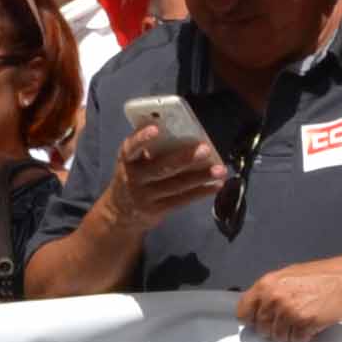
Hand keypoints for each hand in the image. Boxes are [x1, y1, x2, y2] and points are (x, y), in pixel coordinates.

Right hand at [106, 128, 225, 227]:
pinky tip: (216, 185)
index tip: (156, 128)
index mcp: (127, 159)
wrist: (121, 213)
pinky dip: (201, 192)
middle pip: (161, 168)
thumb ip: (152, 149)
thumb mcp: (135, 161)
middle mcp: (133, 178)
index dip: (142, 138)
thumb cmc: (135, 175)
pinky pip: (182, 200)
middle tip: (205, 149)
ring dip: (200, 177)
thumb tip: (185, 134)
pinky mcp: (157, 210)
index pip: (132, 146)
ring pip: (176, 185)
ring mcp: (145, 196)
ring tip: (220, 169)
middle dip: (185, 158)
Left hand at [238, 257, 341, 341]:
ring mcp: (289, 311)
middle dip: (274, 328)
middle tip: (290, 320)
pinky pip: (296, 341)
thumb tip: (257, 310)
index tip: (260, 320)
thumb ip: (271, 291)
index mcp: (267, 283)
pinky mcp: (305, 323)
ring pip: (278, 338)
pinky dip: (304, 337)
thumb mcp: (290, 275)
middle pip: (261, 329)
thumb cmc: (325, 276)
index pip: (243, 311)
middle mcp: (275, 297)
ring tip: (303, 321)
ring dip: (290, 334)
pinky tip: (313, 325)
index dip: (252, 318)